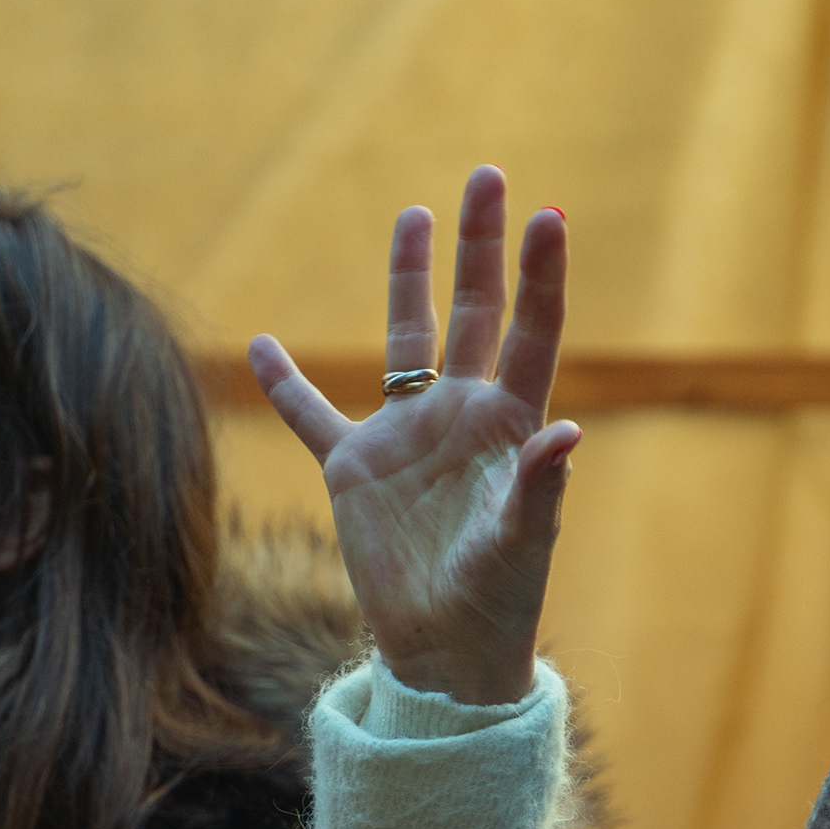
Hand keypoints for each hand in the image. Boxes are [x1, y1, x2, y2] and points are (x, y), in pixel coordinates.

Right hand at [249, 165, 579, 707]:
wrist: (445, 652)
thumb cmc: (500, 601)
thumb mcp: (523, 546)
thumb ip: (539, 489)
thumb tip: (568, 433)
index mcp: (510, 424)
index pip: (529, 331)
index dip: (539, 275)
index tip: (548, 215)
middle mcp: (460, 414)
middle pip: (473, 310)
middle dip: (480, 246)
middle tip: (487, 177)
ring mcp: (406, 435)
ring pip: (403, 339)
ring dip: (407, 277)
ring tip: (414, 216)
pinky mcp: (354, 468)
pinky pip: (312, 415)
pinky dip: (285, 384)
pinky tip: (261, 346)